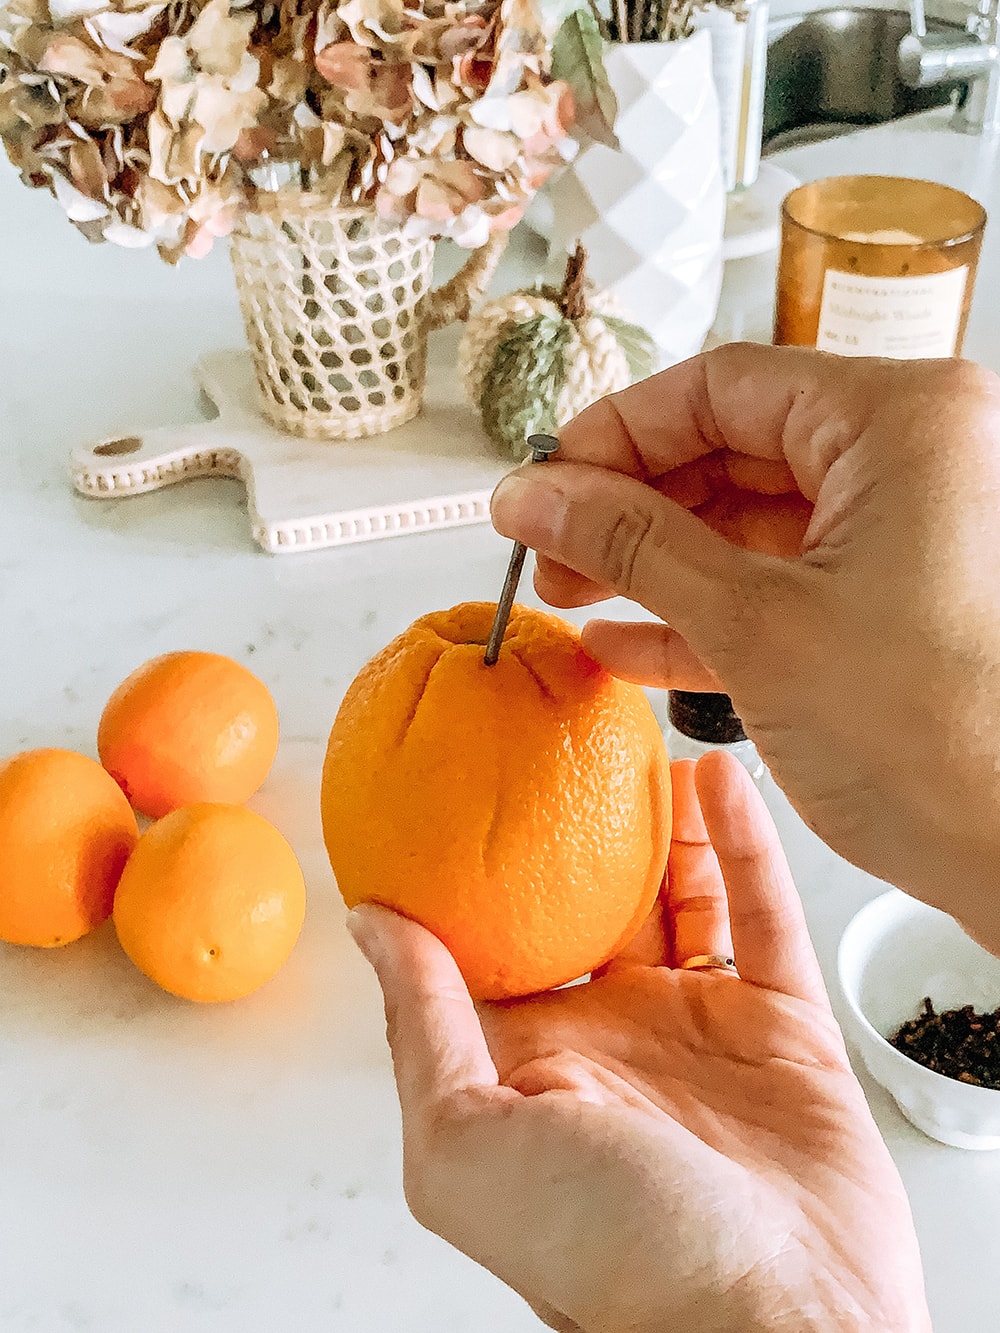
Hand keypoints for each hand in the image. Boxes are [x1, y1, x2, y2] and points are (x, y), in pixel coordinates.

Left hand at [348, 753, 930, 1332]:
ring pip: (678, 897)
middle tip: (560, 739)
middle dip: (577, 829)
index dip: (478, 867)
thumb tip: (370, 921)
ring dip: (664, 821)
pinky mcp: (780, 1028)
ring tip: (640, 739)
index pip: (494, 943)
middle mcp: (612, 1041)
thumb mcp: (464, 1143)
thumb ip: (420, 1026)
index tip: (460, 781)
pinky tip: (715, 777)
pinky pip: (760, 914)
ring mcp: (699, 1030)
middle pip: (592, 906)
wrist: (771, 1326)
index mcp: (531, 1065)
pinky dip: (741, 845)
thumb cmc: (605, 1258)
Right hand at [489, 345, 999, 951]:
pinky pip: (780, 584)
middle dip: (629, 506)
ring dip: (656, 563)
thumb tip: (535, 495)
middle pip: (733, 450)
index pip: (723, 387)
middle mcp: (915, 461)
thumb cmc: (943, 739)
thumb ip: (632, 546)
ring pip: (750, 524)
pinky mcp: (894, 604)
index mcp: (903, 422)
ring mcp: (909, 535)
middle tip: (549, 547)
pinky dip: (703, 610)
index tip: (544, 481)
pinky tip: (628, 642)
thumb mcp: (756, 626)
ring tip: (573, 595)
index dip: (615, 434)